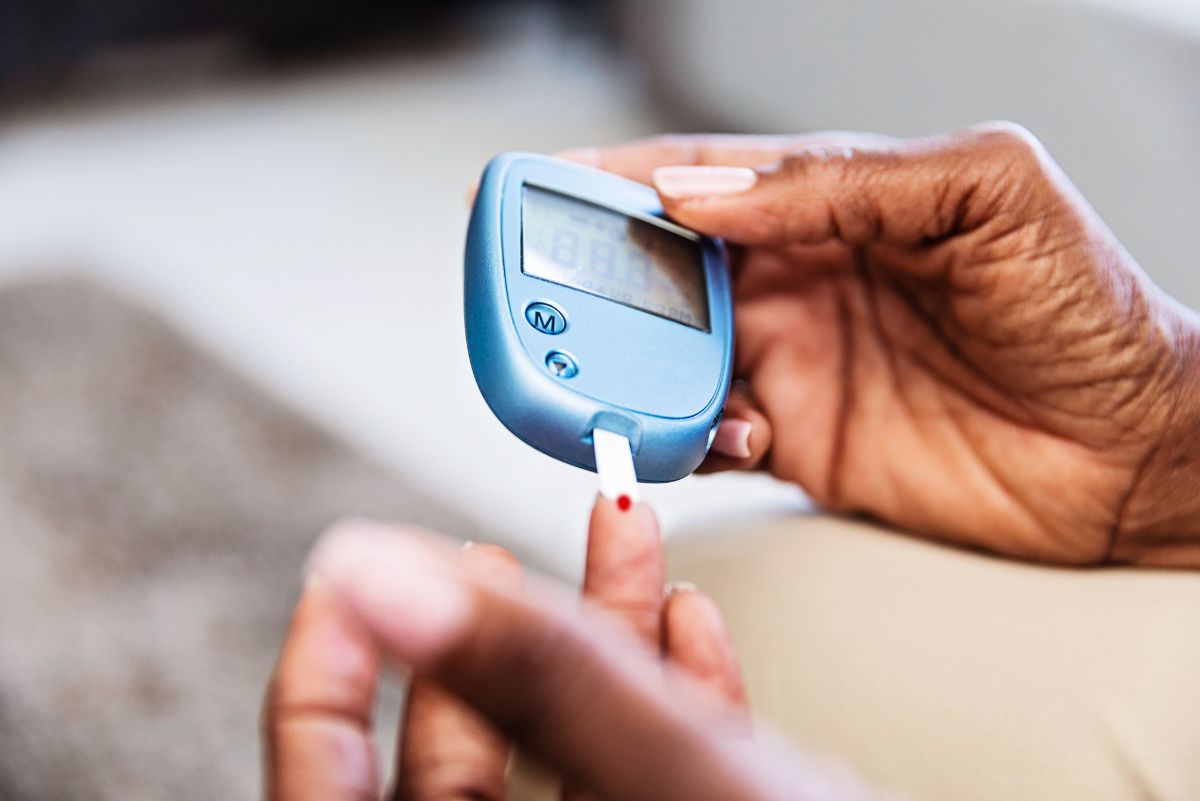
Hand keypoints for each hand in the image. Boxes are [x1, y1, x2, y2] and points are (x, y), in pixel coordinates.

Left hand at [263, 498, 778, 800]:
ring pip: (564, 766)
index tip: (350, 570)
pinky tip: (692, 628)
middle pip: (457, 772)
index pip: (328, 797)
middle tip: (495, 551)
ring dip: (594, 646)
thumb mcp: (684, 788)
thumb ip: (537, 680)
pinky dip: (666, 703)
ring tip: (616, 545)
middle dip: (487, 638)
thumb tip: (373, 571)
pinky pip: (646, 790)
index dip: (322, 676)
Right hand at [560, 126, 1199, 566]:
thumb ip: (845, 180)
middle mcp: (797, 280)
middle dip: (590, 278)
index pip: (699, 179)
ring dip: (623, 363)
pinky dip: (682, 437)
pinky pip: (705, 434)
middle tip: (539, 294)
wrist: (1134, 455)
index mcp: (831, 203)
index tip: (541, 186)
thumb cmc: (1085, 311)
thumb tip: (709, 194)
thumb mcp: (987, 194)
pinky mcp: (798, 441)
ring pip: (666, 355)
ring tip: (605, 373)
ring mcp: (793, 363)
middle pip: (659, 269)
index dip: (614, 180)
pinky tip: (717, 433)